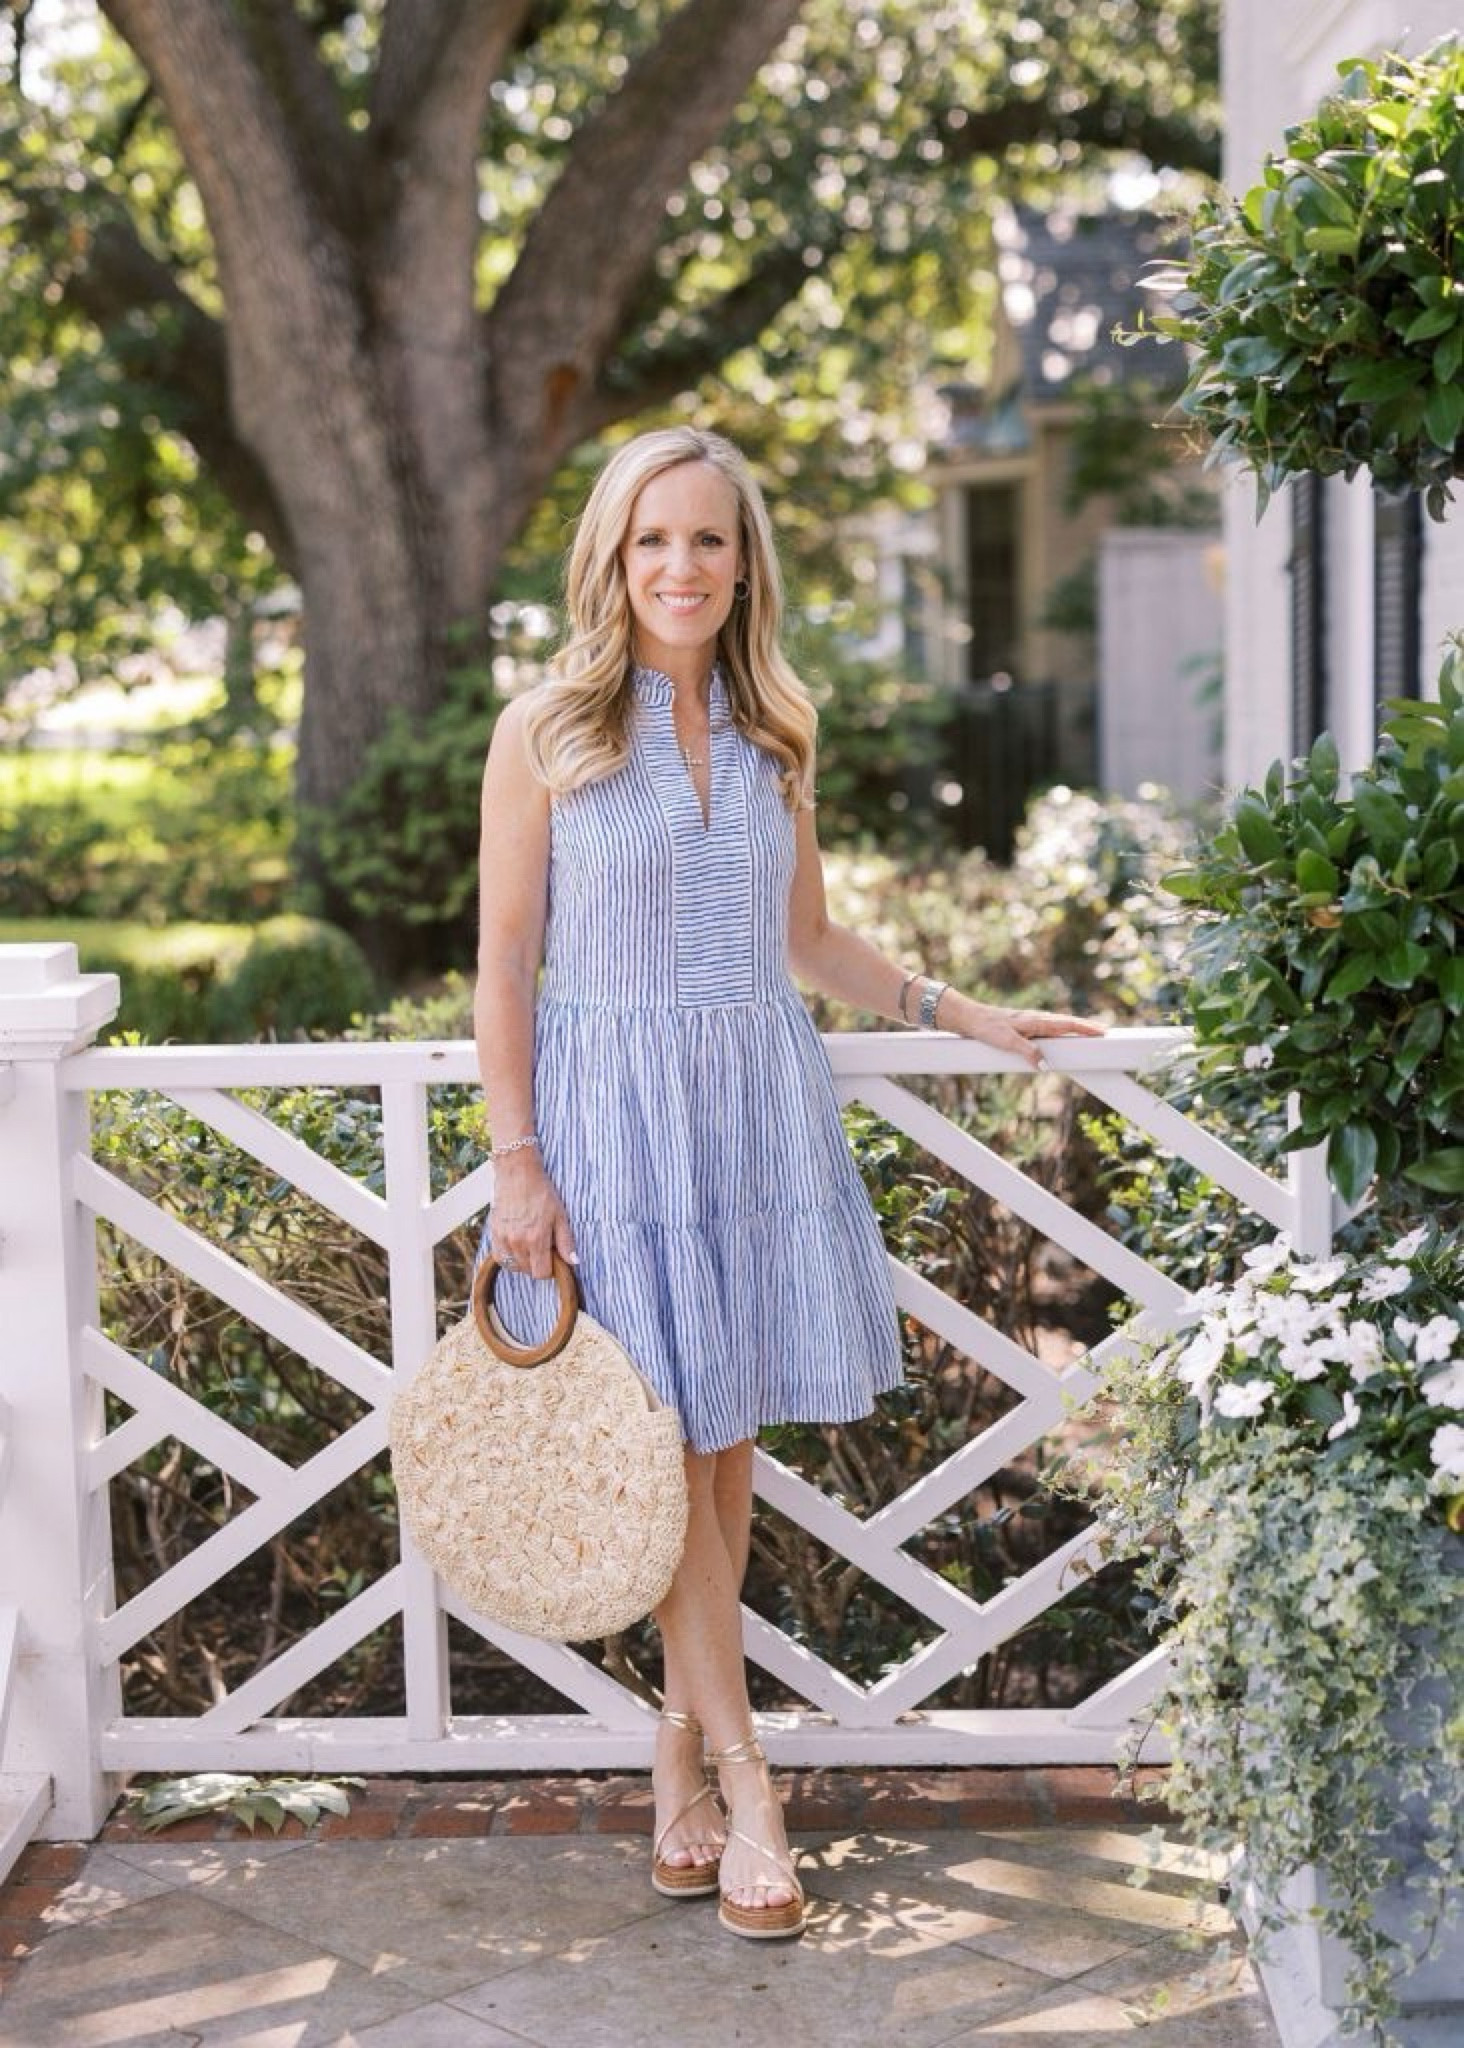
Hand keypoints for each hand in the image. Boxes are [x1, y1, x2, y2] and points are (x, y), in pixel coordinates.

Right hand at [489, 1153, 577, 1279]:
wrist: (518, 1174)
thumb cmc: (542, 1193)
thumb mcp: (560, 1216)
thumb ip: (566, 1241)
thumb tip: (574, 1262)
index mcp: (536, 1239)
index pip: (541, 1273)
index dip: (550, 1269)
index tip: (553, 1257)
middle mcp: (517, 1242)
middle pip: (528, 1271)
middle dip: (538, 1264)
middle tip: (543, 1246)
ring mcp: (503, 1238)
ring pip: (513, 1266)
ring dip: (523, 1262)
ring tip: (530, 1245)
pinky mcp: (494, 1233)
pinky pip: (499, 1257)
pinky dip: (509, 1257)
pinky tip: (517, 1246)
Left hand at [940, 992, 1105, 1070]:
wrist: (970, 1018)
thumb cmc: (987, 1028)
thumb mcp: (1007, 1042)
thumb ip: (1027, 1052)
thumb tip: (1045, 1065)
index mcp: (1036, 1021)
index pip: (1067, 1024)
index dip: (1086, 1028)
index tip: (1103, 1032)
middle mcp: (1036, 1019)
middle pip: (1067, 1022)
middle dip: (1086, 1027)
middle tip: (1105, 1031)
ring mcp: (1031, 1021)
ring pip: (1058, 1023)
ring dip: (1075, 1027)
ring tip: (1090, 1032)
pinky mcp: (1024, 1026)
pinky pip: (1049, 1027)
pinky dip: (1061, 1029)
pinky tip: (1061, 1034)